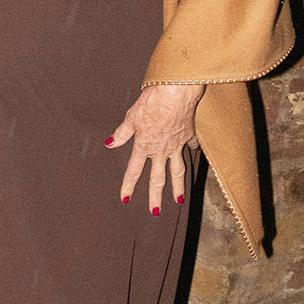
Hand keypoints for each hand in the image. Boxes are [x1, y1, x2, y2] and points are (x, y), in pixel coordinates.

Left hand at [106, 83, 203, 213]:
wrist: (176, 92)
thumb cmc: (151, 103)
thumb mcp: (131, 117)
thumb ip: (121, 133)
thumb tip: (109, 144)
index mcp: (144, 146)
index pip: (134, 171)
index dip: (128, 186)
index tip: (125, 199)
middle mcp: (161, 150)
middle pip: (157, 178)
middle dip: (155, 196)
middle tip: (155, 212)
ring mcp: (177, 145)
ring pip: (178, 171)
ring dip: (178, 187)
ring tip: (179, 200)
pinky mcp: (189, 135)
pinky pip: (192, 147)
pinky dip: (193, 152)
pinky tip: (194, 156)